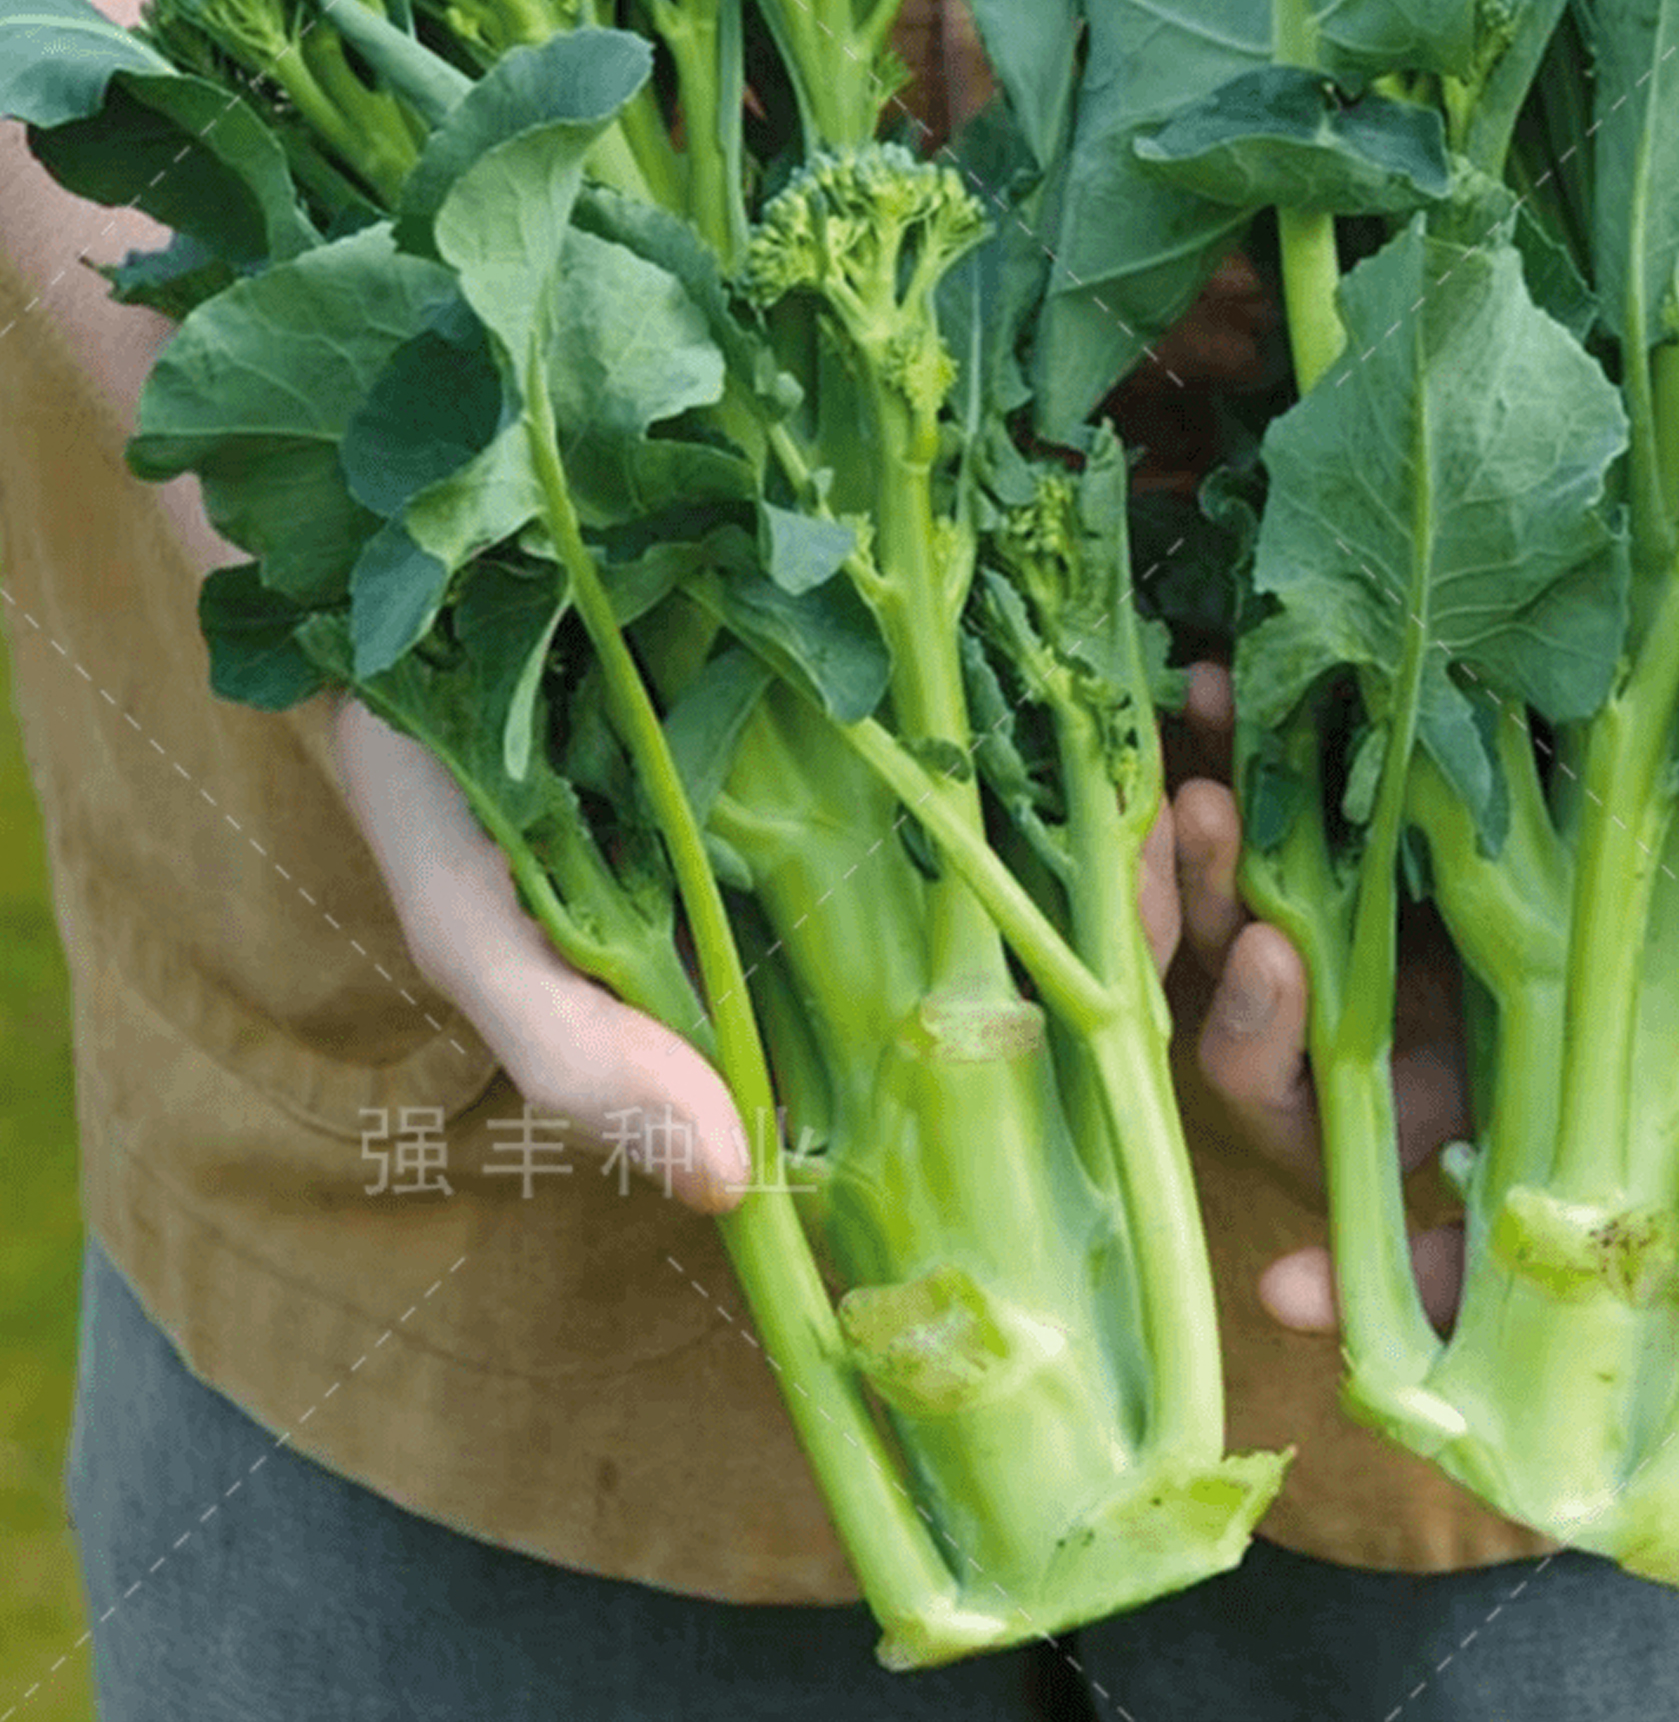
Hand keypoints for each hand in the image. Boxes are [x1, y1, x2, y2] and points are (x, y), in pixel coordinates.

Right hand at [330, 693, 1213, 1219]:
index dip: (1084, 1008)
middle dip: (1147, 884)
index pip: (966, 1013)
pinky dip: (1065, 645)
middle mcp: (853, 851)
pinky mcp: (862, 612)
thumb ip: (582, 1054)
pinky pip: (991, 635)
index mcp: (796, 952)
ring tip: (1197, 756)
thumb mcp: (486, 931)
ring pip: (1044, 767)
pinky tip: (1127, 636)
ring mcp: (868, 731)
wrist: (384, 572)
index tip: (1157, 995)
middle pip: (1044, 890)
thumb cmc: (437, 781)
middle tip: (1207, 844)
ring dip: (1131, 772)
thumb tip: (723, 1193)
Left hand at [1170, 656, 1678, 1338]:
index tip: (1290, 1296)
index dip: (1377, 1280)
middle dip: (1248, 1036)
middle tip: (1241, 939)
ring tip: (1197, 784)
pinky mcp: (1425, 767)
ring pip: (1275, 931)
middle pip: (1321, 1077)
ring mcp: (1448, 897)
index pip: (1468, 1230)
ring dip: (1211, 883)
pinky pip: (1290, 779)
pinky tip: (1207, 679)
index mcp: (1591, 1111)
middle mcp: (1499, 1018)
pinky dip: (1238, 742)